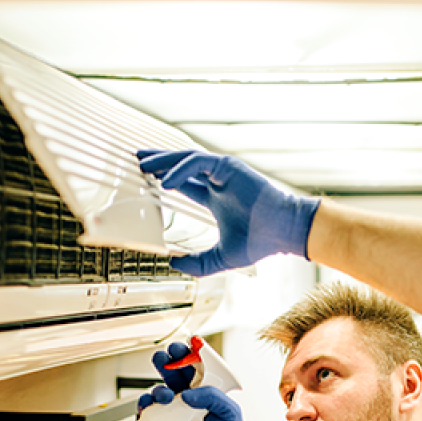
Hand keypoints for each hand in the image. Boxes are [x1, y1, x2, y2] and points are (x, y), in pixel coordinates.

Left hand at [137, 149, 319, 275]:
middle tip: (137, 158)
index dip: (165, 177)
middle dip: (159, 160)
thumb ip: (197, 263)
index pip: (184, 182)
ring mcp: (224, 172)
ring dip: (164, 160)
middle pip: (182, 165)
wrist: (284, 232)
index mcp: (216, 197)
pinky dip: (181, 170)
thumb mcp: (220, 258)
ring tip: (143, 164)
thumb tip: (172, 263)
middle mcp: (218, 181)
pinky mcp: (229, 167)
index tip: (145, 177)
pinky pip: (199, 163)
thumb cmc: (259, 242)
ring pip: (187, 159)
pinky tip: (166, 180)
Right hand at [138, 343, 249, 420]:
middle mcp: (191, 396)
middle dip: (169, 361)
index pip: (198, 365)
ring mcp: (176, 409)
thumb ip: (212, 397)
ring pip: (162, 387)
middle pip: (176, 371)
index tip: (184, 346)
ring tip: (165, 395)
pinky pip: (150, 408)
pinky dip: (147, 402)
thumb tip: (188, 394)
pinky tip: (152, 404)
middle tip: (165, 356)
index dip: (190, 353)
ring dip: (159, 384)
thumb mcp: (230, 413)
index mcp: (209, 389)